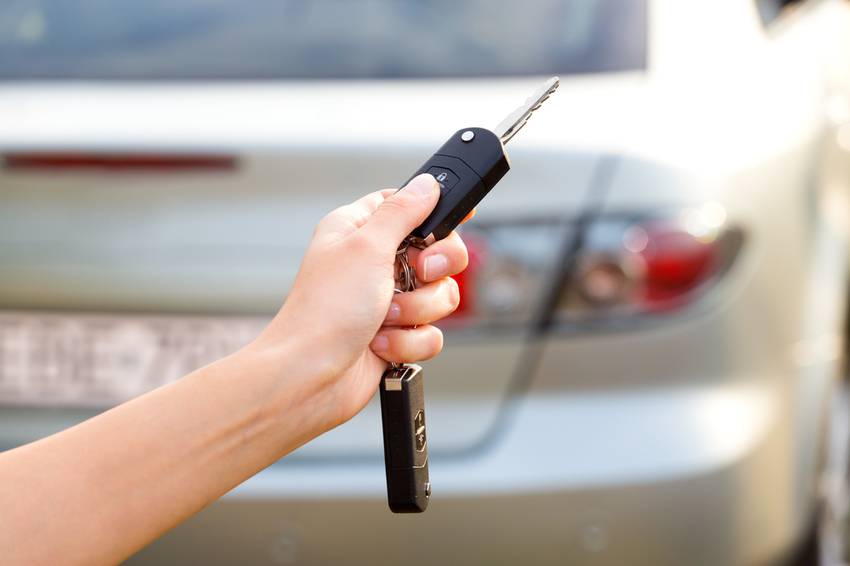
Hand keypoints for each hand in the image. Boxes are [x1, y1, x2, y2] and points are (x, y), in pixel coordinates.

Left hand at [256, 174, 468, 430]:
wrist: (309, 377)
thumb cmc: (323, 312)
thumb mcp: (366, 247)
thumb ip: (403, 212)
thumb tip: (427, 184)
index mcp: (360, 231)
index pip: (409, 206)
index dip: (434, 214)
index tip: (449, 225)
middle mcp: (374, 263)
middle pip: (438, 252)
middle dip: (434, 271)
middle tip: (417, 275)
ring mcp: (387, 302)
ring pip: (439, 297)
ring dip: (416, 312)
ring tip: (384, 318)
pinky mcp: (396, 335)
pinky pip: (430, 334)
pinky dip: (408, 342)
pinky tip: (379, 344)